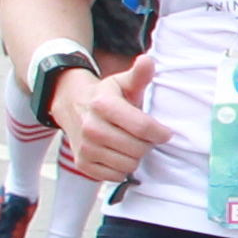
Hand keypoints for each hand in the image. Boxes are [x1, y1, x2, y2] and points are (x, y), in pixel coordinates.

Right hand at [53, 55, 168, 182]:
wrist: (72, 106)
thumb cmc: (107, 96)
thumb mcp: (123, 82)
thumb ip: (139, 74)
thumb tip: (147, 61)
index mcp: (103, 105)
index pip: (143, 127)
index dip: (160, 133)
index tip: (164, 133)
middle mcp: (90, 127)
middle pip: (138, 148)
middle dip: (147, 144)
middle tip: (143, 137)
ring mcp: (84, 147)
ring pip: (128, 165)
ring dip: (135, 157)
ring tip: (129, 144)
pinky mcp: (82, 163)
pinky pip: (114, 176)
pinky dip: (121, 168)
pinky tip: (118, 154)